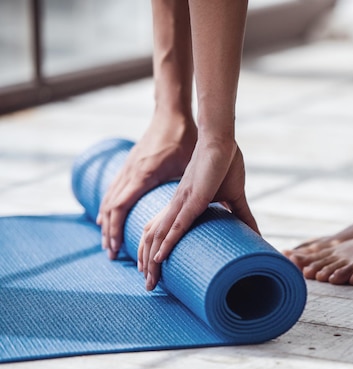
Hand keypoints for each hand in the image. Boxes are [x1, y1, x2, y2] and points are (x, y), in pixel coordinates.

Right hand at [97, 113, 195, 258]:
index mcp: (144, 175)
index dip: (116, 229)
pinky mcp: (130, 164)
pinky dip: (108, 205)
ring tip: (108, 242)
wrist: (171, 112)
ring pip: (109, 199)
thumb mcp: (191, 164)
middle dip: (109, 232)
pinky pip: (113, 189)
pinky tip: (107, 216)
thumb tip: (228, 206)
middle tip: (111, 254)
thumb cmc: (184, 137)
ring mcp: (128, 168)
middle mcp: (131, 173)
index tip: (117, 249)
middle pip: (111, 208)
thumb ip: (205, 187)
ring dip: (106, 221)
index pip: (121, 207)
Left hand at [138, 138, 257, 290]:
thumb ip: (242, 215)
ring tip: (149, 281)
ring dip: (151, 260)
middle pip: (153, 238)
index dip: (155, 251)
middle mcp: (176, 205)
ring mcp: (182, 202)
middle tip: (149, 286)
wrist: (222, 141)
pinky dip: (165, 243)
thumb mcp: (234, 196)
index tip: (153, 270)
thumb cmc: (226, 163)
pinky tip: (157, 259)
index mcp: (183, 204)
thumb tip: (256, 233)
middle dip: (147, 264)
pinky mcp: (192, 199)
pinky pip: (175, 225)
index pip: (162, 232)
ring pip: (159, 236)